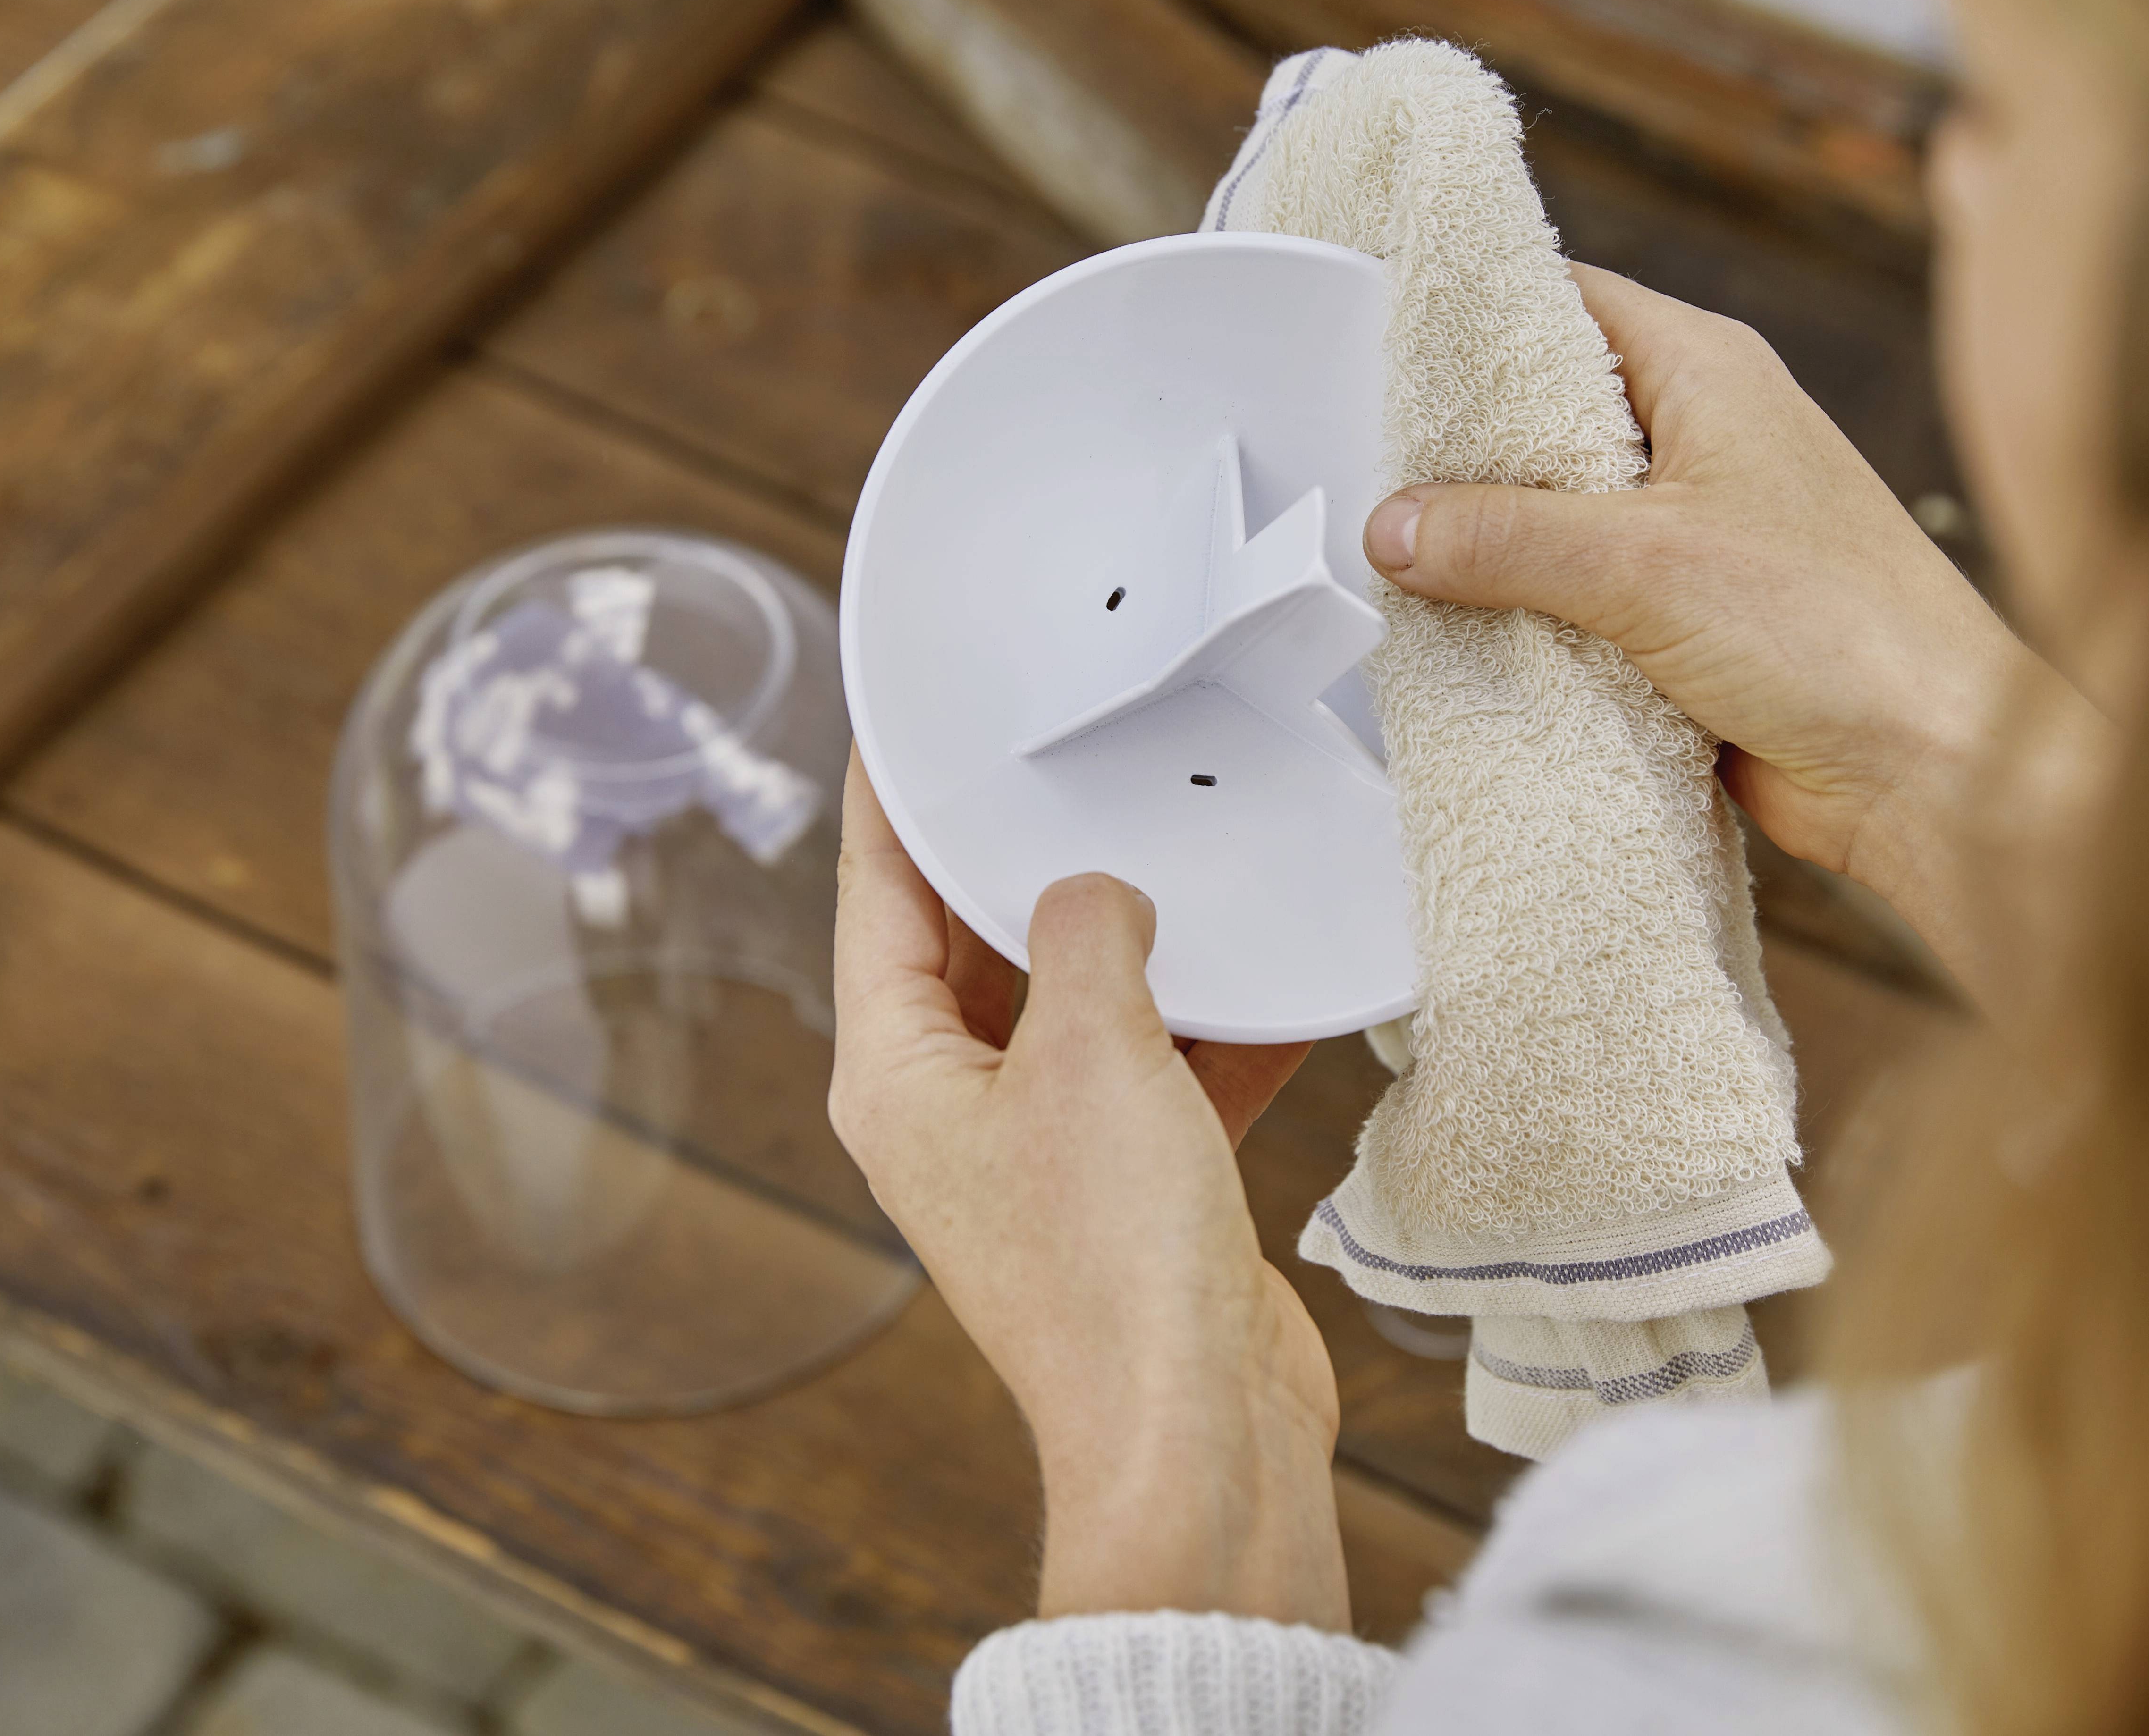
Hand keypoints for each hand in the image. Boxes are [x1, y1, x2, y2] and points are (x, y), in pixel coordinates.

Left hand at [829, 753, 1349, 1627]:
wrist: (1196, 1432)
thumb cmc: (1112, 1263)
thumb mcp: (1091, 1049)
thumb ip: (1088, 934)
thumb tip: (1099, 894)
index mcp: (894, 1074)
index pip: (875, 893)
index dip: (892, 796)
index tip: (906, 717)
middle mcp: (952, 1109)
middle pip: (971, 941)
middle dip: (1024, 854)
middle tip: (1067, 755)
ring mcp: (1039, 1150)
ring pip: (1076, 1001)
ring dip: (1134, 939)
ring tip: (1180, 844)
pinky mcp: (1126, 1185)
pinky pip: (1157, 1068)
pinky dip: (1209, 1023)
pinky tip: (1273, 971)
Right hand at [1360, 264, 2095, 990]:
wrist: (1932, 770)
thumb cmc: (1842, 633)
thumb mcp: (1642, 564)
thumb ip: (1505, 540)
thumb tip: (1397, 527)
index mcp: (1709, 371)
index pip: (1567, 301)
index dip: (1473, 316)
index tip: (1382, 339)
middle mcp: (1707, 438)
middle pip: (1552, 416)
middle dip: (1466, 450)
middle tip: (1366, 464)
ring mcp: (1700, 533)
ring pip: (1561, 518)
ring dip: (1494, 547)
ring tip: (1394, 555)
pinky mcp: (1691, 622)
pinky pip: (1584, 601)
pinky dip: (1531, 617)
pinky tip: (1463, 633)